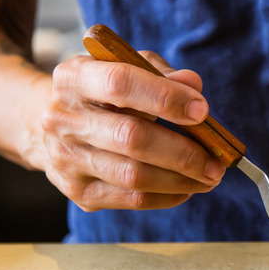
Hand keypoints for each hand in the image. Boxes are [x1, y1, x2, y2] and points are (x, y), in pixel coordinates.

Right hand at [40, 51, 225, 210]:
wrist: (51, 126)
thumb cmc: (101, 95)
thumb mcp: (126, 68)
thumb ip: (160, 74)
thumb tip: (193, 87)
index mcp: (74, 77)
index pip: (120, 84)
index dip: (165, 98)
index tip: (202, 110)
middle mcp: (63, 118)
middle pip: (131, 137)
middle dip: (183, 151)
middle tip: (217, 160)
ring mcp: (67, 159)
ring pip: (134, 175)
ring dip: (181, 179)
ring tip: (209, 177)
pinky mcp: (79, 192)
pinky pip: (132, 200)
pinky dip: (167, 196)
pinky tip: (186, 188)